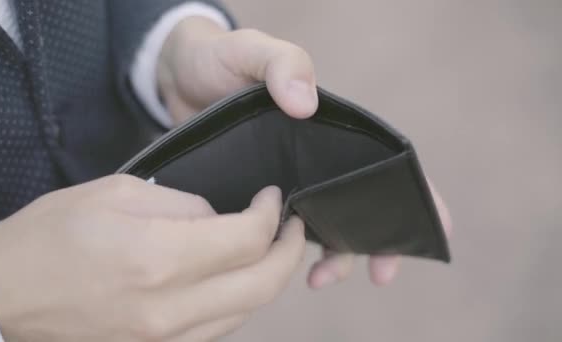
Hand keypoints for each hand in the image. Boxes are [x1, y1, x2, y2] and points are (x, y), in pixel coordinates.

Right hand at [0, 175, 304, 340]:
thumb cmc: (51, 235)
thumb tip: (220, 217)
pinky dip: (238, 302)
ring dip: (267, 278)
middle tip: (291, 226)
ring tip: (268, 249)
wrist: (3, 294)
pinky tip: (235, 279)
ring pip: (246, 312)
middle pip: (262, 284)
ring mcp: (164, 339)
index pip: (246, 239)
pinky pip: (219, 331)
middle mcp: (168, 308)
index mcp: (156, 257)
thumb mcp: (116, 192)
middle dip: (288, 251)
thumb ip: (182, 203)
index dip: (271, 215)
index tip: (272, 198)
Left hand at [157, 17, 452, 288]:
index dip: (416, 198)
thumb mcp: (251, 51)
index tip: (431, 235)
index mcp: (330, 127)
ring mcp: (288, 181)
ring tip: (317, 280)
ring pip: (327, 227)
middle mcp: (315, 159)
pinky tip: (278, 268)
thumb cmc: (220, 60)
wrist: (174, 79)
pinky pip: (282, 233)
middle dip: (380, 244)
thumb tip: (306, 106)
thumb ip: (282, 64)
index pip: (384, 163)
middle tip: (381, 275)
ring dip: (337, 258)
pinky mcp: (257, 197)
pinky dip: (289, 255)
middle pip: (362, 205)